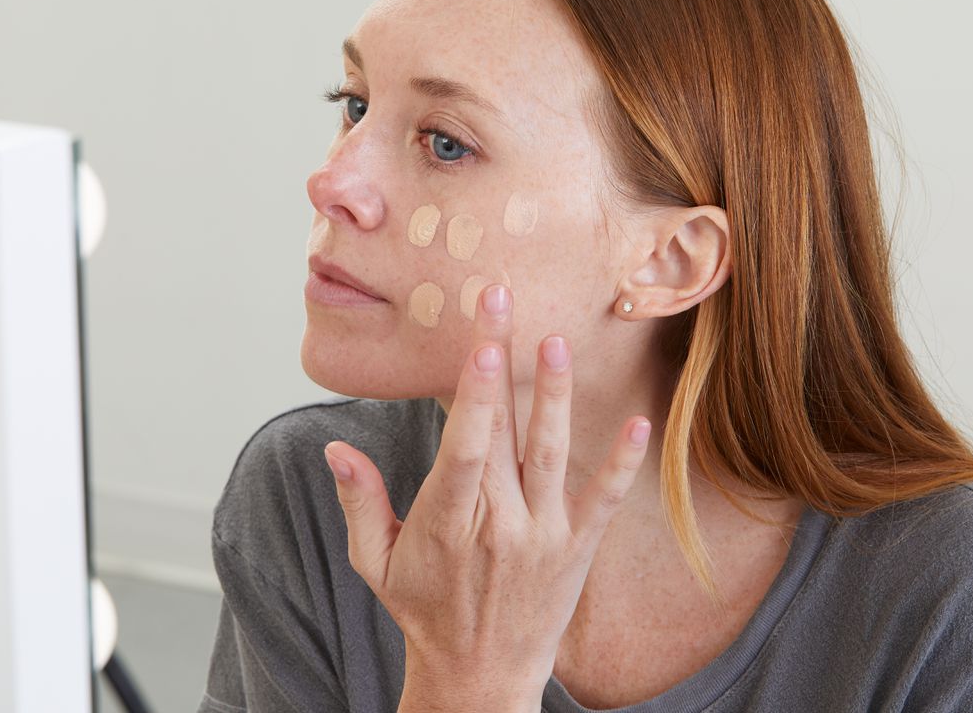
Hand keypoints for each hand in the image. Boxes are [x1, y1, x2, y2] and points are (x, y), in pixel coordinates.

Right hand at [322, 283, 652, 709]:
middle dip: (502, 362)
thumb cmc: (424, 613)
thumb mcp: (376, 563)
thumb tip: (334, 446)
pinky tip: (638, 423)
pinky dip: (619, 462)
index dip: (472, 395)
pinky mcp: (576, 551)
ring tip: (556, 339)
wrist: (479, 680)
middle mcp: (498, 527)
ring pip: (551, 455)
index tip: (479, 344)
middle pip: (502, 432)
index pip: (463, 448)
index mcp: (445, 524)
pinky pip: (602, 500)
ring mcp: (542, 538)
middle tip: (501, 297)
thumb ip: (360, 501)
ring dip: (555, 396)